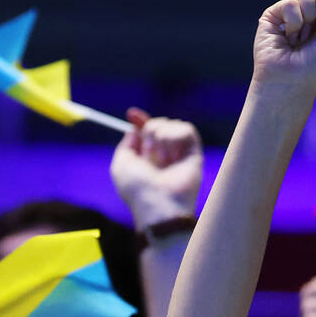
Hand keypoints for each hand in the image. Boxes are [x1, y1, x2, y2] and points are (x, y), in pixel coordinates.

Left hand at [111, 110, 202, 229]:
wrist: (159, 203)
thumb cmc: (137, 188)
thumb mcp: (120, 165)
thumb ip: (126, 145)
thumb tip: (134, 128)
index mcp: (146, 156)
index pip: (145, 130)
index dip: (139, 121)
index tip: (131, 114)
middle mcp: (164, 153)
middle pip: (157, 123)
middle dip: (149, 133)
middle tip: (149, 154)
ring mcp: (179, 152)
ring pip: (170, 125)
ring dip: (161, 140)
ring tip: (163, 162)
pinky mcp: (194, 152)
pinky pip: (186, 129)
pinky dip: (176, 138)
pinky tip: (173, 156)